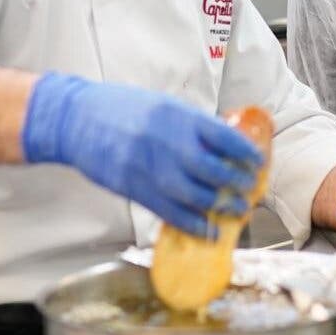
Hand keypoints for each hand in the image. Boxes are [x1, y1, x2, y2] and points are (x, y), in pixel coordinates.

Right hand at [21, 73, 263, 237]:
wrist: (76, 119)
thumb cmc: (123, 108)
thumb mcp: (163, 105)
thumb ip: (192, 125)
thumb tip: (225, 145)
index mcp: (177, 116)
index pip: (222, 136)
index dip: (245, 152)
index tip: (258, 161)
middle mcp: (165, 142)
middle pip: (212, 169)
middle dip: (238, 182)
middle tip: (251, 188)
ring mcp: (148, 167)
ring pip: (194, 195)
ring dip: (220, 206)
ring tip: (237, 209)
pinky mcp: (133, 188)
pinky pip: (169, 211)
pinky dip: (193, 223)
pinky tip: (209, 229)